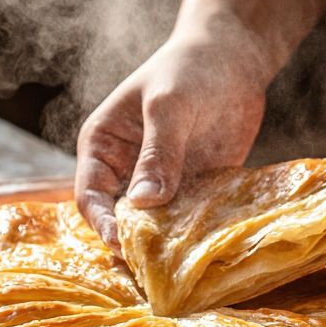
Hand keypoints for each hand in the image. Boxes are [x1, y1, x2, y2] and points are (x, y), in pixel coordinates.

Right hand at [75, 24, 269, 252]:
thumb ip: (158, 152)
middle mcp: (126, 171)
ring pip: (155, 227)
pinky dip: (195, 237)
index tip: (123, 245)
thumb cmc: (190, 69)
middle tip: (153, 269)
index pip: (90, 196)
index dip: (103, 223)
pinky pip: (189, 222)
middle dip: (133, 243)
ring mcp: (161, 184)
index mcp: (103, 146)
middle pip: (120, 220)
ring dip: (166, 247)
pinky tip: (207, 251)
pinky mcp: (194, 191)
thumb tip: (144, 203)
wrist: (235, 57)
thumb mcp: (170, 105)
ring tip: (180, 268)